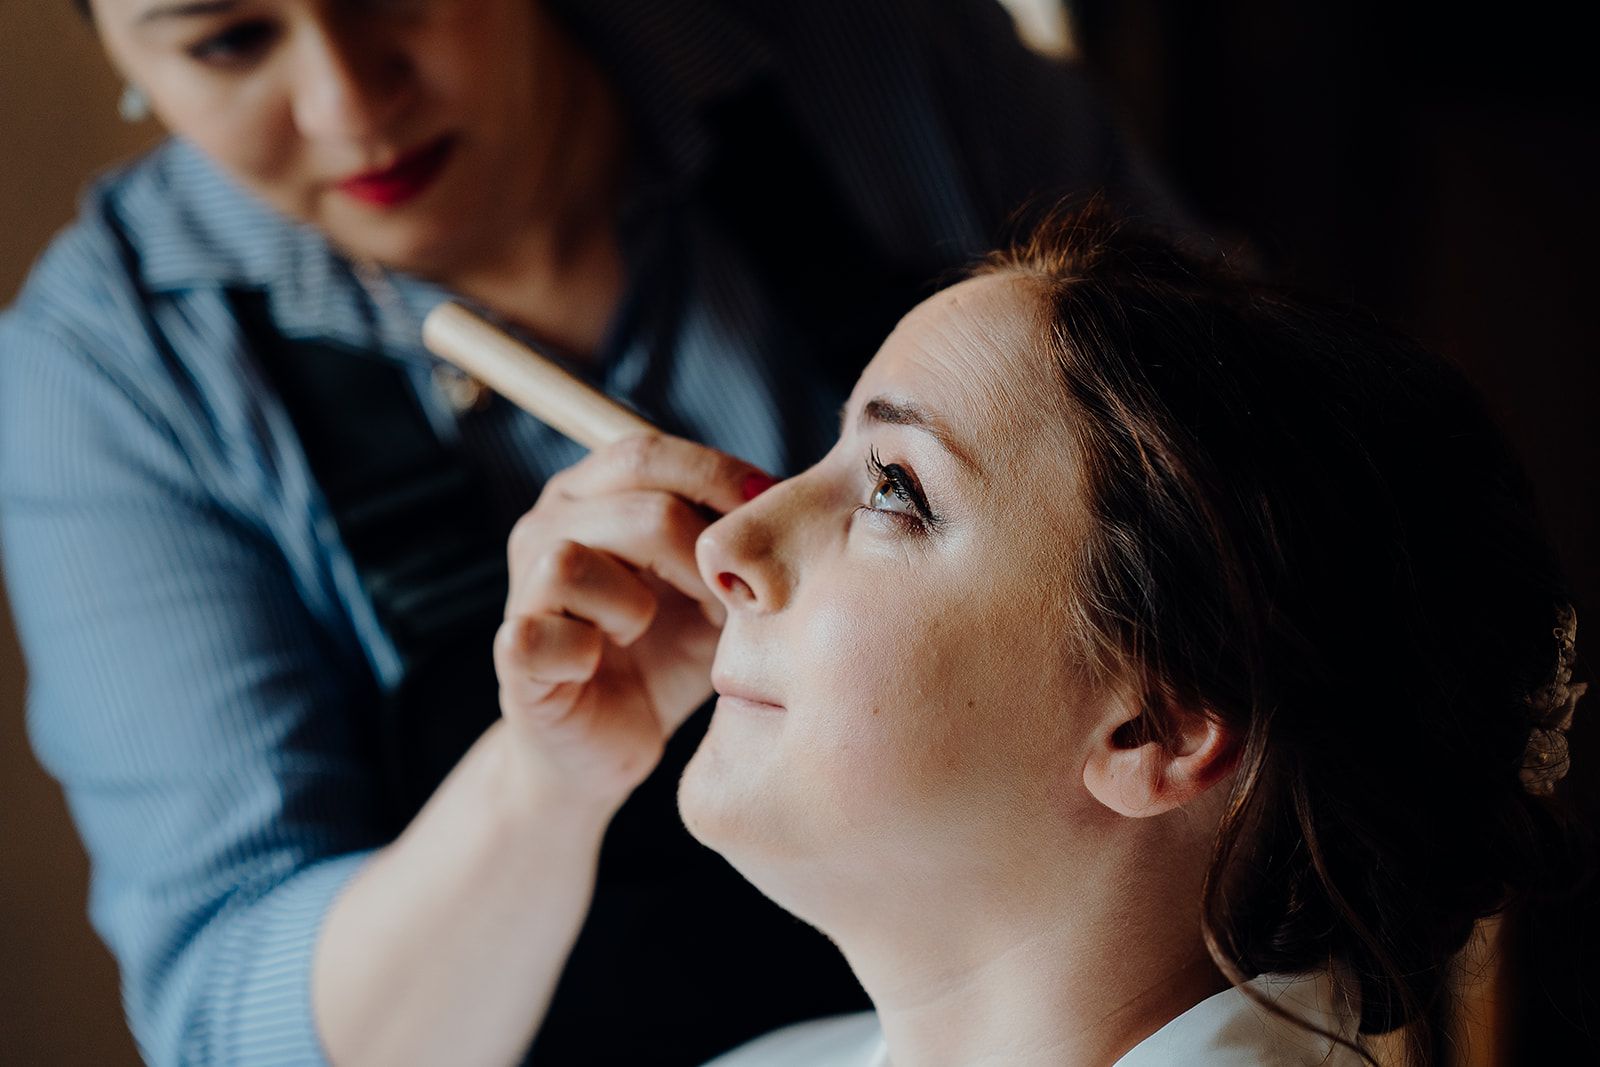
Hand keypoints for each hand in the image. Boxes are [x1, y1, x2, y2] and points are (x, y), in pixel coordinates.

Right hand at [493, 434, 772, 809]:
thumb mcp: (711, 590)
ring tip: (643, 630)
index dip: (715, 478)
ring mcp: (522, 587)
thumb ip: (731, 543)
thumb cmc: (663, 655)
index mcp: (592, 495)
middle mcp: (546, 526)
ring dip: (633, 603)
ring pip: (573, 560)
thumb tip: (789, 502)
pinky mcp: (513, 651)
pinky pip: (539, 633)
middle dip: (699, 552)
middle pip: (632, 503)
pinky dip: (584, 650)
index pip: (645, 453)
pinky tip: (598, 663)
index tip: (766, 521)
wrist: (608, 743)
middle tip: (725, 598)